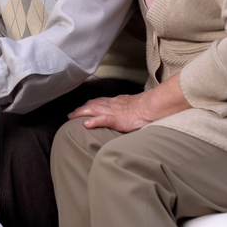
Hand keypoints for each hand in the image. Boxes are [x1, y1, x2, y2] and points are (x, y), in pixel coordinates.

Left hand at [69, 72, 190, 132]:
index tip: (81, 108)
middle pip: (92, 104)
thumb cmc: (148, 108)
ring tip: (72, 117)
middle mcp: (113, 105)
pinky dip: (94, 121)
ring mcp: (115, 111)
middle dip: (80, 109)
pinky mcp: (118, 119)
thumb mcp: (135, 107)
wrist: (155, 106)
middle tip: (70, 115)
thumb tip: (127, 114)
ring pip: (94, 109)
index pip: (99, 102)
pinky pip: (104, 119)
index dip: (88, 105)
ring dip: (81, 113)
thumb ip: (128, 109)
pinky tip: (86, 124)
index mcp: (117, 102)